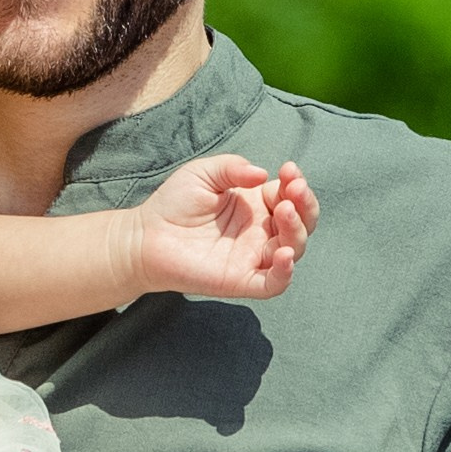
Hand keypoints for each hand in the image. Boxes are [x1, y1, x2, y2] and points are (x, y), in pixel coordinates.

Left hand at [122, 154, 316, 302]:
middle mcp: (260, 232)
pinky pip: (274, 284)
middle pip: (300, 223)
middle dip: (305, 204)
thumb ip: (233, 168)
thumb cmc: (174, 203)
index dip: (296, 183)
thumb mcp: (204, 173)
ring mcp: (253, 257)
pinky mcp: (241, 280)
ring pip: (294, 249)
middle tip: (294, 189)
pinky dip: (285, 272)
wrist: (145, 236)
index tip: (288, 169)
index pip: (290, 196)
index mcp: (256, 206)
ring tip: (283, 211)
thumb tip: (263, 175)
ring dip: (297, 230)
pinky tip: (285, 255)